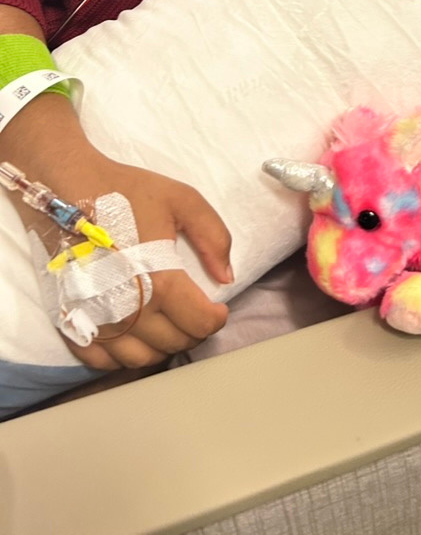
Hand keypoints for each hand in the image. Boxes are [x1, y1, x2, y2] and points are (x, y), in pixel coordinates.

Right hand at [56, 156, 232, 370]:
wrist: (65, 189)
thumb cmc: (124, 192)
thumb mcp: (182, 200)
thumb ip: (213, 237)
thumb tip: (226, 277)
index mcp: (157, 280)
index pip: (199, 323)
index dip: (216, 318)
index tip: (217, 307)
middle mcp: (126, 309)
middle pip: (174, 343)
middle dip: (192, 329)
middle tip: (193, 309)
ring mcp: (96, 320)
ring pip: (142, 359)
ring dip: (162, 345)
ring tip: (168, 321)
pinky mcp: (71, 321)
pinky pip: (103, 361)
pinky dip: (124, 354)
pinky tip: (134, 331)